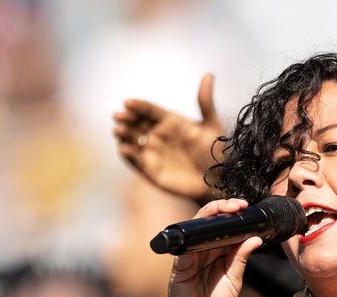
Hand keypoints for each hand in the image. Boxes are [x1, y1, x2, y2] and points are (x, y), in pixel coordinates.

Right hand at [114, 72, 224, 201]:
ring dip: (123, 134)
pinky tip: (124, 149)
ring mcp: (152, 152)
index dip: (139, 106)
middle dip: (126, 118)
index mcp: (169, 121)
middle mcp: (158, 135)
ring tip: (119, 130)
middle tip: (119, 116)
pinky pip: (135, 161)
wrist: (217, 181)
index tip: (128, 102)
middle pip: (136, 123)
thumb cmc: (217, 153)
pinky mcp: (149, 170)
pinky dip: (127, 155)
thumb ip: (206, 102)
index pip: (149, 110)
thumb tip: (208, 75)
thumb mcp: (212, 126)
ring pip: (132, 140)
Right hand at [167, 197, 263, 296]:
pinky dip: (191, 237)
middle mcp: (204, 248)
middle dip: (223, 208)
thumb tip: (255, 239)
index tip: (245, 207)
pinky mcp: (180, 264)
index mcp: (219, 250)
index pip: (225, 226)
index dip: (232, 214)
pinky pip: (183, 247)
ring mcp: (190, 254)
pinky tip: (203, 232)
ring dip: (209, 216)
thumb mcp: (235, 278)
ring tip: (224, 210)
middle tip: (238, 205)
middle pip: (209, 221)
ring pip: (196, 228)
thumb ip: (241, 258)